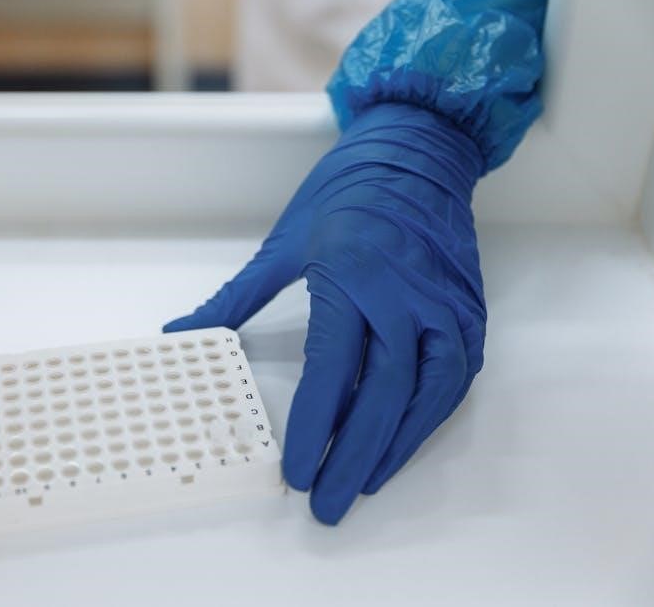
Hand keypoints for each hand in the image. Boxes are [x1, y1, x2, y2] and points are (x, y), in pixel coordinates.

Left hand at [164, 102, 486, 523]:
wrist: (418, 150)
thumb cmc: (347, 190)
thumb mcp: (284, 243)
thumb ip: (236, 300)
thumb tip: (184, 334)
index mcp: (351, 275)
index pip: (332, 370)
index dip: (314, 428)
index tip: (297, 472)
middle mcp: (405, 295)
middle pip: (382, 395)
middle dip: (353, 456)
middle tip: (328, 504)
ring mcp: (445, 305)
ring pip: (426, 396)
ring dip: (395, 449)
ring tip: (363, 484)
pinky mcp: (469, 311)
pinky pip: (453, 379)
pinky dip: (428, 419)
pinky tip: (402, 443)